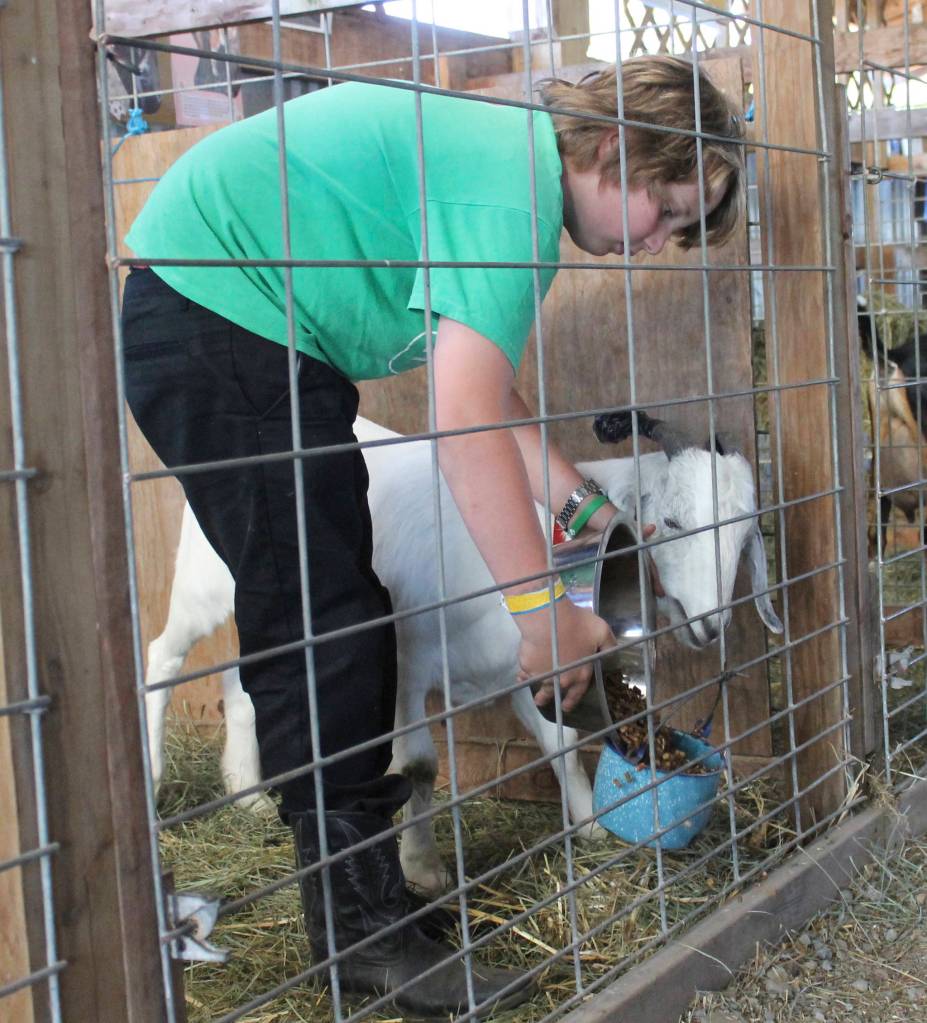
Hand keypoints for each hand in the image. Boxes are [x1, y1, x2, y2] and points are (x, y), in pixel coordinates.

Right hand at [518, 598, 615, 712]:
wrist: (548, 620)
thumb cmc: (577, 625)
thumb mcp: (601, 631)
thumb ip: (608, 644)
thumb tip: (612, 651)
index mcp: (580, 674)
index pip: (577, 692)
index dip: (572, 700)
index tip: (566, 707)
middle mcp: (561, 679)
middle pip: (553, 692)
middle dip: (547, 698)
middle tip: (542, 701)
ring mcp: (543, 674)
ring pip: (538, 684)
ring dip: (535, 690)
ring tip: (532, 694)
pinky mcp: (528, 666)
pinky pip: (525, 673)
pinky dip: (523, 674)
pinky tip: (521, 675)